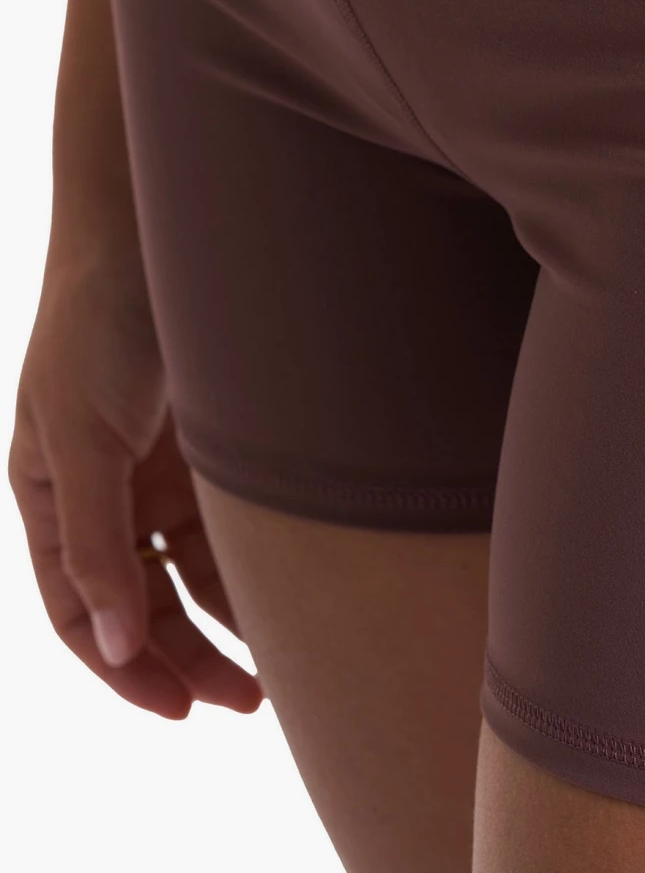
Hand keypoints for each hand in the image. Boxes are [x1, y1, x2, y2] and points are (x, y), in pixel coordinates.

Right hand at [9, 236, 261, 716]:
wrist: (156, 237)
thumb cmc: (97, 329)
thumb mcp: (82, 438)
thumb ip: (95, 542)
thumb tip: (112, 645)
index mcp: (53, 500)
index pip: (78, 611)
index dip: (122, 667)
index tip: (179, 709)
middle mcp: (108, 497)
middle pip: (142, 605)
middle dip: (185, 659)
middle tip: (242, 703)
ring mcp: (163, 474)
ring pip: (193, 574)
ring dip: (228, 623)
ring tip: (275, 670)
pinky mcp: (214, 450)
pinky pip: (233, 527)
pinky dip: (253, 567)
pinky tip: (289, 599)